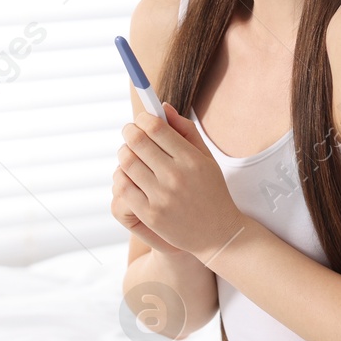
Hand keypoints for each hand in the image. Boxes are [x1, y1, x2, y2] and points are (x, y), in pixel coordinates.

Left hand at [111, 102, 245, 258]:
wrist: (218, 233)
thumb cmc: (211, 191)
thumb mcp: (206, 158)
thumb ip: (185, 130)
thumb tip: (162, 107)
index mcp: (191, 159)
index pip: (155, 127)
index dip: (142, 119)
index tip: (141, 120)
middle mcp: (176, 176)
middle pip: (137, 141)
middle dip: (129, 132)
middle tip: (130, 133)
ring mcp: (161, 197)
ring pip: (126, 162)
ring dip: (124, 153)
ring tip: (130, 154)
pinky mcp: (150, 214)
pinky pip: (123, 187)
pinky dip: (121, 176)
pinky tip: (129, 175)